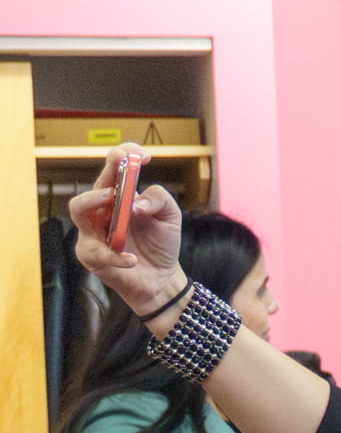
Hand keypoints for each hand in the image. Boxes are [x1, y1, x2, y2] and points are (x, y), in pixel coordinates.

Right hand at [67, 144, 187, 316]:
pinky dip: (117, 256)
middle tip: (121, 179)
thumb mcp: (171, 217)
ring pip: (78, 210)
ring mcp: (93, 232)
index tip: (141, 153)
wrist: (162, 278)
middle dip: (105, 178)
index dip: (122, 156)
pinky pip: (98, 252)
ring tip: (117, 206)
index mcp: (118, 197)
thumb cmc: (161, 244)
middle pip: (91, 187)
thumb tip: (136, 204)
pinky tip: (133, 260)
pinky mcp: (91, 256)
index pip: (113, 170)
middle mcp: (101, 211)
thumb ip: (160, 200)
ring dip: (95, 203)